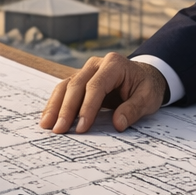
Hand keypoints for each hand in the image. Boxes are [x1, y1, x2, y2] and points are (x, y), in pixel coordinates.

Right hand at [39, 53, 166, 133]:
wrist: (144, 77)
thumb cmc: (146, 87)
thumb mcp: (148, 98)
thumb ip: (134, 109)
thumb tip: (118, 124)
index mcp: (114, 64)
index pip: (96, 86)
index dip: (87, 107)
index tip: (82, 127)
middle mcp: (96, 64)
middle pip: (76, 85)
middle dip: (66, 109)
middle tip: (59, 129)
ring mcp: (85, 70)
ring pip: (65, 86)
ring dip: (55, 106)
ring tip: (47, 125)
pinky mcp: (80, 80)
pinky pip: (64, 90)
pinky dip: (55, 104)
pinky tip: (49, 118)